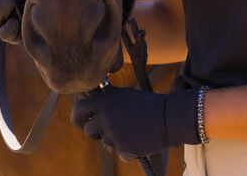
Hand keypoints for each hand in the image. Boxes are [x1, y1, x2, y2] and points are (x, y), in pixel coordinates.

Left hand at [71, 86, 199, 159]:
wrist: (169, 118)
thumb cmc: (148, 104)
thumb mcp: (126, 95)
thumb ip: (108, 99)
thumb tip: (93, 103)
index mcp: (105, 101)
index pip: (78, 109)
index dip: (77, 116)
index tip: (80, 120)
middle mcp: (106, 117)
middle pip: (87, 130)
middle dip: (93, 131)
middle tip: (102, 130)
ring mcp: (113, 134)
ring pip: (104, 142)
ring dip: (114, 138)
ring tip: (132, 130)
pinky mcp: (122, 148)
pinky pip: (118, 151)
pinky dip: (126, 148)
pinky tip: (138, 138)